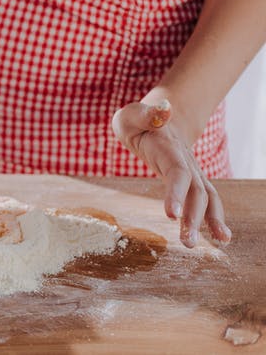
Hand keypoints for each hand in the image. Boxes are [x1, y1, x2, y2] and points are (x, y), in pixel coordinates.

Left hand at [112, 100, 232, 246]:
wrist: (158, 119)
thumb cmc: (138, 120)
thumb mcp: (133, 114)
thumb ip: (146, 114)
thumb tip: (164, 109)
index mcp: (169, 148)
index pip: (177, 172)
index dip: (176, 193)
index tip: (171, 215)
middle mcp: (186, 162)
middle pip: (196, 191)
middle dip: (195, 218)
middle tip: (188, 243)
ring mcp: (192, 172)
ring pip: (205, 198)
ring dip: (206, 223)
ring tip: (200, 246)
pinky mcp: (192, 181)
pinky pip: (207, 201)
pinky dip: (214, 219)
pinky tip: (220, 239)